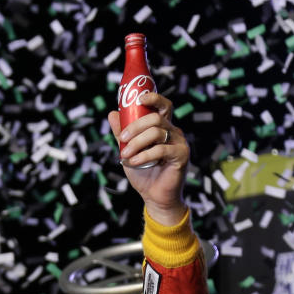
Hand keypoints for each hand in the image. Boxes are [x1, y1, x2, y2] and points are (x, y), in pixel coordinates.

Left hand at [108, 92, 188, 225]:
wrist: (154, 195)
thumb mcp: (128, 150)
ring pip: (156, 132)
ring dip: (136, 142)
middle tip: (122, 138)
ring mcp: (179, 142)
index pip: (163, 105)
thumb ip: (121, 133)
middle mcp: (173, 131)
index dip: (153, 98)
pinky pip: (160, 149)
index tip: (140, 99)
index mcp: (162, 127)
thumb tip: (112, 113)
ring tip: (125, 155)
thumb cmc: (143, 172)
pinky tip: (134, 162)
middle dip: (135, 126)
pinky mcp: (181, 155)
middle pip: (155, 117)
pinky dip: (143, 155)